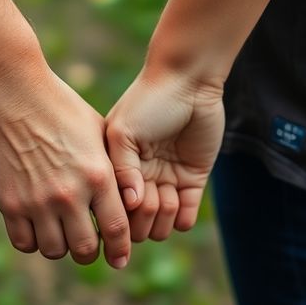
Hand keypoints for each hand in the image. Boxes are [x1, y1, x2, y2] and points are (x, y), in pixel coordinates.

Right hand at [0, 63, 132, 268]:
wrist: (6, 88)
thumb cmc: (55, 103)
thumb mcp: (95, 130)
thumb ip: (111, 166)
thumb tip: (125, 194)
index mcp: (98, 175)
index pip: (117, 229)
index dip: (120, 249)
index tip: (120, 258)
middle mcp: (70, 193)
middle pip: (85, 249)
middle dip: (89, 252)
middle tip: (87, 245)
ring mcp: (37, 201)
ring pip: (54, 250)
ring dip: (60, 246)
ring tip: (59, 233)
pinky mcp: (8, 202)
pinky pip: (24, 242)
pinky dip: (32, 240)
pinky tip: (36, 227)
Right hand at [105, 66, 224, 241]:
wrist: (188, 79)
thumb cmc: (148, 101)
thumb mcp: (123, 133)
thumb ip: (121, 171)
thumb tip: (129, 206)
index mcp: (116, 170)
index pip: (113, 211)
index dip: (120, 215)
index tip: (127, 202)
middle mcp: (140, 180)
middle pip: (136, 225)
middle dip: (143, 218)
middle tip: (151, 193)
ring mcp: (166, 180)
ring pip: (160, 225)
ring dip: (164, 215)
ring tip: (168, 191)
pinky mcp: (192, 180)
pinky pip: (185, 217)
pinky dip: (182, 218)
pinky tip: (180, 197)